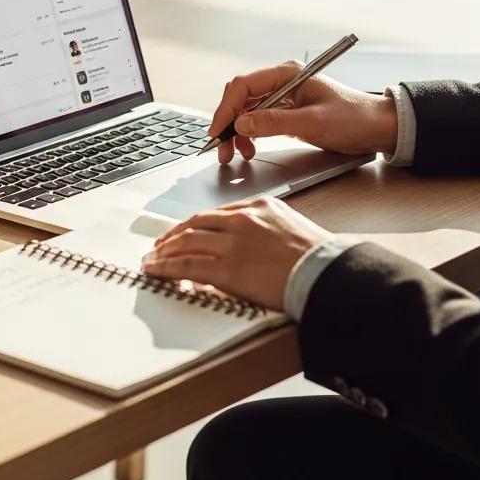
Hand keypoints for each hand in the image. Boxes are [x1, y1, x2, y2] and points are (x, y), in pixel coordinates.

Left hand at [141, 196, 332, 310]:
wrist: (326, 273)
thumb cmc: (317, 257)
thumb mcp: (290, 228)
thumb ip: (265, 229)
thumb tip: (249, 246)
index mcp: (258, 206)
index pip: (216, 213)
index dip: (194, 224)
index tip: (184, 232)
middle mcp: (242, 219)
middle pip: (196, 223)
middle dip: (174, 235)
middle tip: (160, 245)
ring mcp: (233, 243)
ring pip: (186, 242)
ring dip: (165, 251)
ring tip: (153, 259)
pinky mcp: (228, 268)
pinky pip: (187, 266)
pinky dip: (167, 268)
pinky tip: (156, 271)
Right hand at [208, 60, 397, 162]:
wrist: (377, 128)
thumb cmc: (353, 118)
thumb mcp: (313, 122)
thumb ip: (275, 122)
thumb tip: (242, 122)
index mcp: (287, 74)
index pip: (244, 86)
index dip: (226, 108)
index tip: (218, 131)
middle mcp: (282, 82)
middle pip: (241, 98)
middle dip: (228, 123)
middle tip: (222, 148)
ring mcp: (284, 97)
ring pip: (247, 111)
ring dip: (238, 132)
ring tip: (238, 153)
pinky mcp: (287, 112)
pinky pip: (259, 121)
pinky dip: (250, 135)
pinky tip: (251, 148)